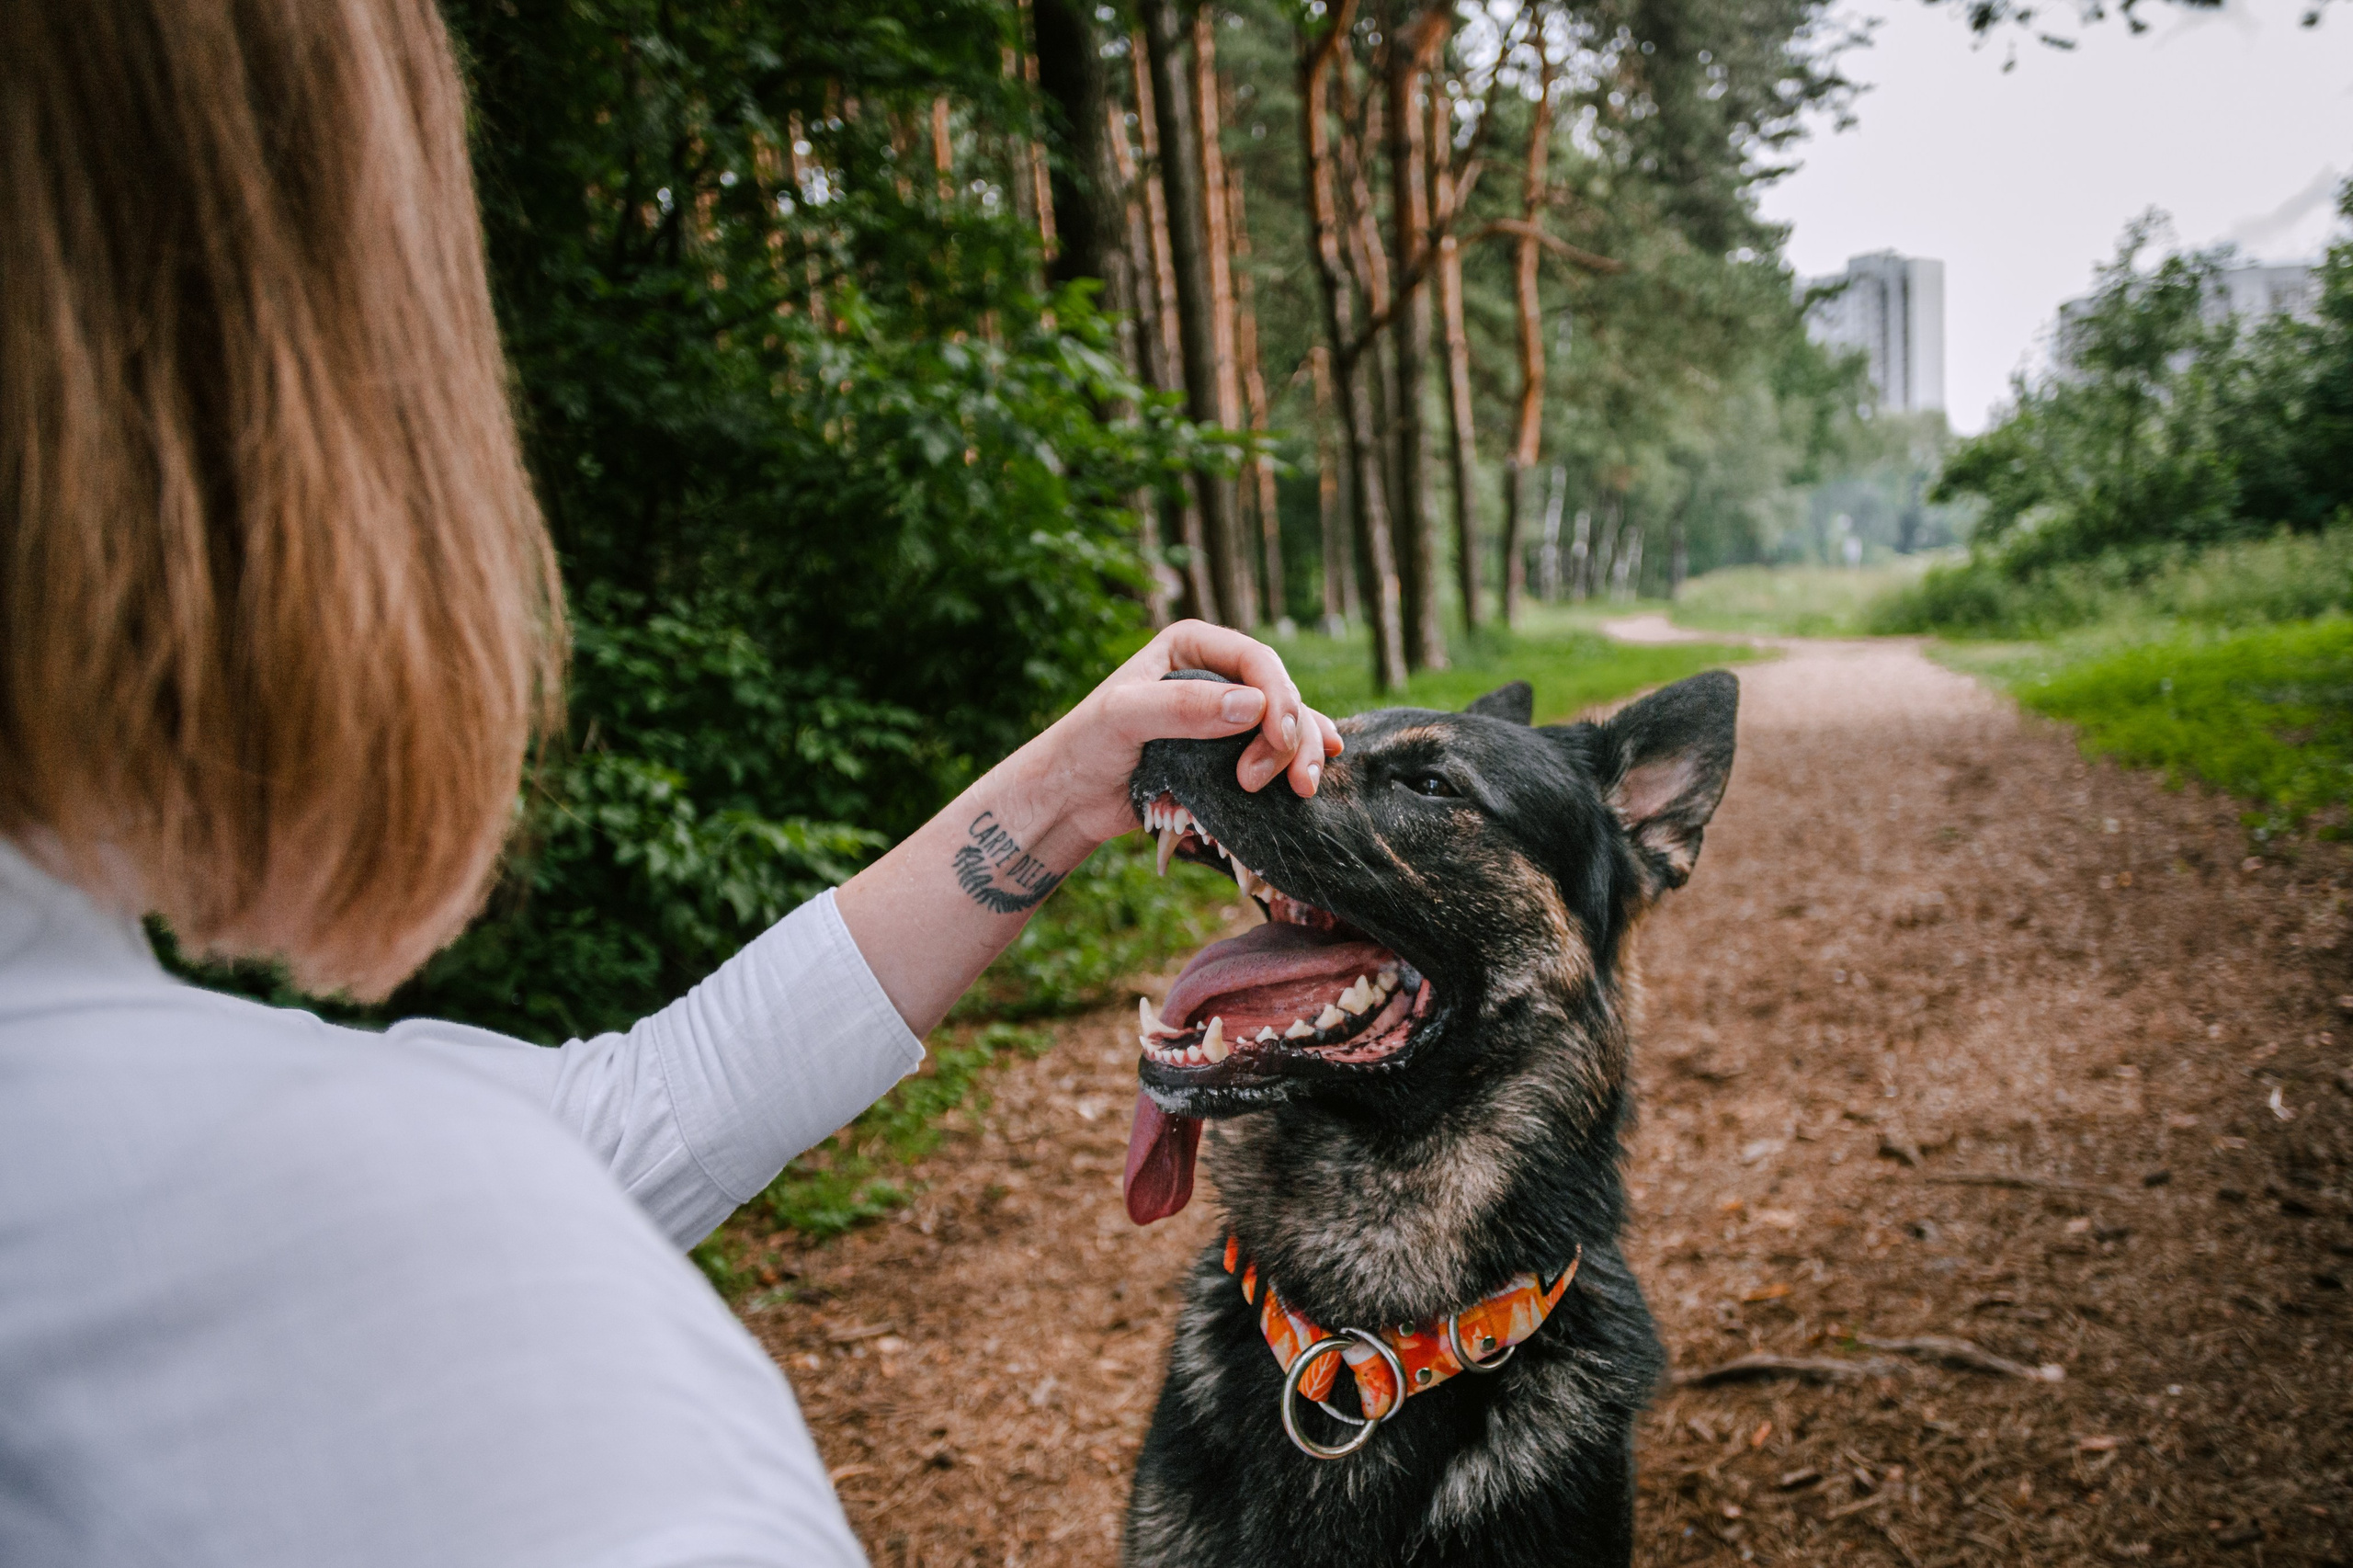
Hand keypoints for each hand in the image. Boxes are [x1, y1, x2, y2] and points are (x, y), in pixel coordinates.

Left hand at [1019, 620, 1343, 849]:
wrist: (1072, 797)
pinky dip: (1297, 762)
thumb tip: (1254, 706)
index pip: (1256, 660)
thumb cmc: (1086, 746)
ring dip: (1302, 755)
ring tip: (1302, 791)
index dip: (1279, 697)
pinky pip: (1276, 751)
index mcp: (1192, 646)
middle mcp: (1216, 673)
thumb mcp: (1124, 717)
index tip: (1278, 741)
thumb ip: (1183, 707)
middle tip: (1273, 781)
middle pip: (1280, 695)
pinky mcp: (1228, 752)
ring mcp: (1225, 714)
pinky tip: (1316, 775)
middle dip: (1291, 737)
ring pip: (1288, 725)